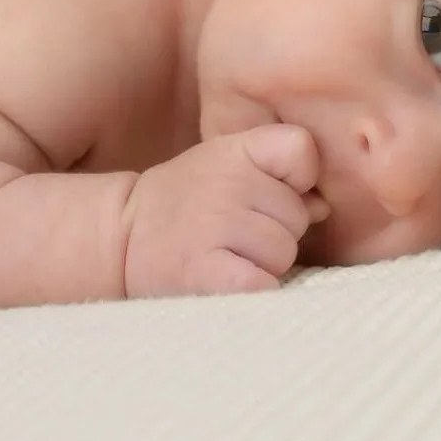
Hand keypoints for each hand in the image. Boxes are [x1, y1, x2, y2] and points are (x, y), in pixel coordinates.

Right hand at [122, 125, 327, 297]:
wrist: (118, 238)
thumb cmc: (188, 203)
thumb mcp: (229, 168)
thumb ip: (280, 175)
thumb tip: (322, 206)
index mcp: (235, 150)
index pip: (301, 149)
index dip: (298, 177)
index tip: (270, 190)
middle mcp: (226, 181)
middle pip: (297, 215)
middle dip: (277, 230)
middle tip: (234, 233)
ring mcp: (215, 224)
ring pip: (284, 253)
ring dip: (264, 264)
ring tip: (226, 256)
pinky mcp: (205, 271)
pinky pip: (263, 284)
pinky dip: (254, 290)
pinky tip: (229, 282)